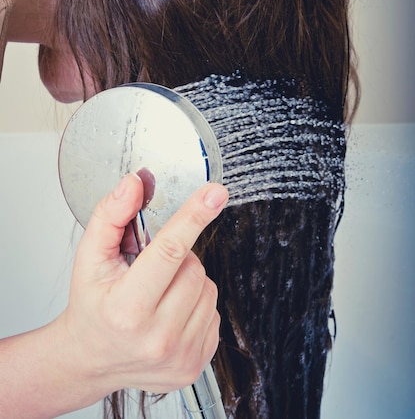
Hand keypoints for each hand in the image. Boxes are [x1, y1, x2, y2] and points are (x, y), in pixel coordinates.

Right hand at [60, 173, 227, 396]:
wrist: (91, 360)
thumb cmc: (92, 305)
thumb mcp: (90, 256)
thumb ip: (110, 215)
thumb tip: (135, 184)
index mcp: (126, 309)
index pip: (169, 251)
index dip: (193, 216)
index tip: (215, 193)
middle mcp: (156, 338)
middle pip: (194, 268)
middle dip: (178, 258)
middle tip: (152, 269)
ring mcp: (179, 356)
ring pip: (208, 288)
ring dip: (188, 280)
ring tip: (159, 292)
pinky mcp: (196, 364)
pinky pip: (214, 312)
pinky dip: (196, 303)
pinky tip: (171, 312)